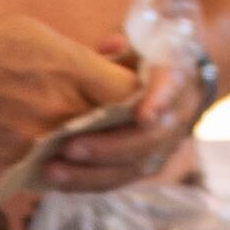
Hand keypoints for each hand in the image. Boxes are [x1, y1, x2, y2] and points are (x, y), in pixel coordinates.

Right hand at [0, 8, 136, 168]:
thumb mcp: (39, 33)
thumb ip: (85, 55)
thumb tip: (121, 57)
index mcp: (68, 68)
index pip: (131, 95)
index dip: (143, 96)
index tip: (141, 92)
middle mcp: (58, 108)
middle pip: (117, 129)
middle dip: (126, 122)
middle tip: (129, 116)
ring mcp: (38, 139)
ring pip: (91, 153)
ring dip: (102, 144)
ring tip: (100, 130)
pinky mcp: (18, 160)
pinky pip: (60, 166)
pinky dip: (70, 157)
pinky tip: (68, 144)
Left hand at [43, 31, 204, 192]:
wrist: (171, 87)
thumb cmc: (143, 62)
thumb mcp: (135, 48)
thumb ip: (120, 52)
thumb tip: (110, 47)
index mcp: (175, 81)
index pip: (172, 90)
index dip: (160, 103)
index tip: (143, 115)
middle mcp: (174, 120)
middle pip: (148, 141)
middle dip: (109, 147)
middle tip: (69, 147)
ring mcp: (160, 148)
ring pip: (131, 168)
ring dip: (91, 174)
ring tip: (53, 171)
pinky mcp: (141, 167)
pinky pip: (116, 179)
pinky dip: (86, 182)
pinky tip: (56, 181)